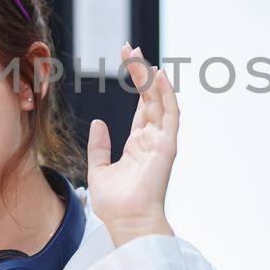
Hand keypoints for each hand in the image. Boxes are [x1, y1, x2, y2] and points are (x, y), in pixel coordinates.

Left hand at [86, 44, 178, 246]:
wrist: (126, 222)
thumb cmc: (115, 204)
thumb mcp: (99, 170)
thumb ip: (99, 147)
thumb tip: (99, 123)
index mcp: (139, 144)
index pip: (141, 106)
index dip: (136, 82)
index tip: (125, 58)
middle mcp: (153, 139)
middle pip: (150, 98)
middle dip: (141, 71)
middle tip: (129, 47)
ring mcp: (162, 141)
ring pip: (160, 101)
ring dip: (150, 77)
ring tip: (138, 54)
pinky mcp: (167, 145)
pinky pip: (170, 114)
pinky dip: (166, 94)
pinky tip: (158, 75)